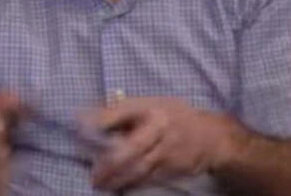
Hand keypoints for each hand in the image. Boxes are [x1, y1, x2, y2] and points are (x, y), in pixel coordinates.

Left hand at [83, 97, 241, 190]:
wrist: (211, 136)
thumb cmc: (170, 116)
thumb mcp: (149, 104)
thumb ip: (121, 111)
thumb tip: (86, 118)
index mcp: (150, 107)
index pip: (121, 111)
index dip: (101, 119)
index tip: (79, 125)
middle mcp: (159, 128)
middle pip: (131, 147)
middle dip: (109, 163)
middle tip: (92, 174)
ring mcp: (169, 150)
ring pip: (140, 168)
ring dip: (118, 179)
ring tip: (100, 185)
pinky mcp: (175, 167)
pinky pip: (150, 178)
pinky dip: (133, 184)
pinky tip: (120, 188)